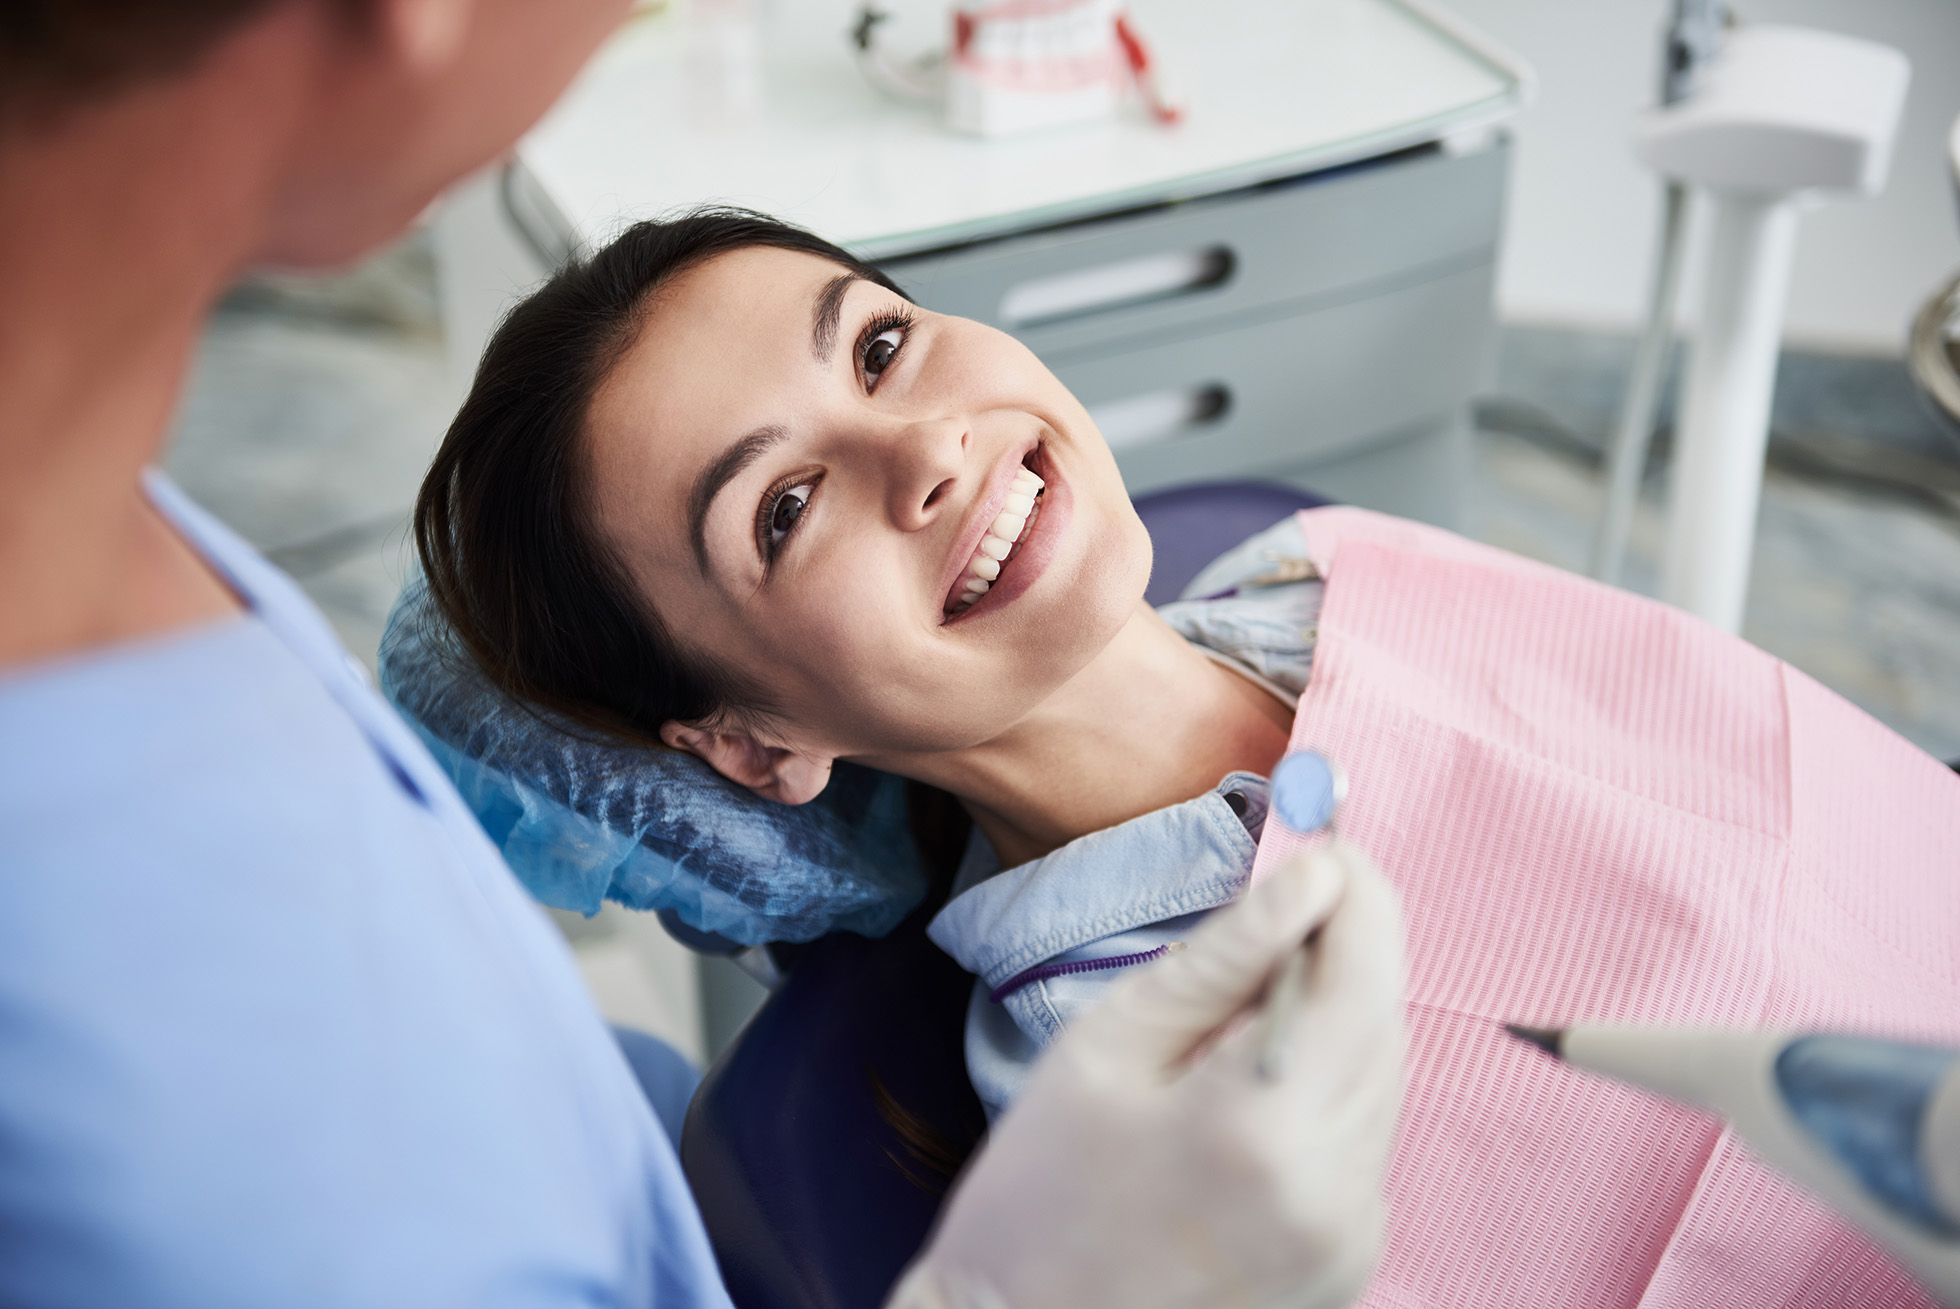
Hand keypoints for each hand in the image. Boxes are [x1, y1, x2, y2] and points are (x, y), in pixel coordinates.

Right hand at [889, 838, 1406, 1308]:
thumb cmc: (1039, 1188)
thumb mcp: (1109, 1044)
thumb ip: (1224, 957)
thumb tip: (1312, 877)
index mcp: (1262, 1127)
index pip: (1362, 976)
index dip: (1360, 895)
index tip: (1328, 844)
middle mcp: (1332, 1191)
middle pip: (1385, 1025)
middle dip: (1350, 948)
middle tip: (1294, 896)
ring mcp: (1350, 1238)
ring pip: (1384, 1079)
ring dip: (1338, 1018)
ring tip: (1249, 1002)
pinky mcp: (1350, 1262)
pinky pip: (1364, 1139)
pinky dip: (1328, 1088)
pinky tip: (1252, 1085)